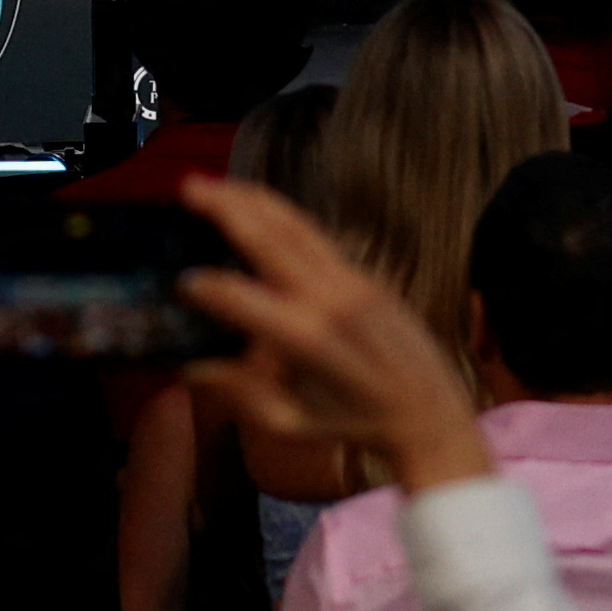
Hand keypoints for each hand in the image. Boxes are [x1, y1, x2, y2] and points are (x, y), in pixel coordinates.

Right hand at [179, 175, 492, 491]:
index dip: (207, 287)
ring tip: (215, 184)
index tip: (182, 283)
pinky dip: (281, 215)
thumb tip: (190, 369)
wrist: (429, 416)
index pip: (244, 300)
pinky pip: (316, 236)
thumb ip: (239, 392)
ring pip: (295, 226)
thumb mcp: (291, 422)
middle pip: (270, 240)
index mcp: (308, 342)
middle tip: (187, 187)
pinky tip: (257, 207)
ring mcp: (355, 283)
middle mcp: (332, 302)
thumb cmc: (356, 426)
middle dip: (226, 209)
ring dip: (252, 199)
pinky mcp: (368, 277)